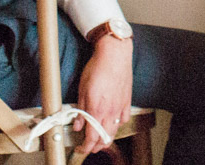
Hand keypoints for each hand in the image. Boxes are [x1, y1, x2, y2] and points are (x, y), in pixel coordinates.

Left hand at [74, 33, 132, 153]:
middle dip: (96, 146)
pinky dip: (118, 124)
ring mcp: (120, 107)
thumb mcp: (82, 89)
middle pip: (105, 138)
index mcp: (97, 110)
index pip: (91, 137)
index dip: (85, 147)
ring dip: (107, 138)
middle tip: (89, 146)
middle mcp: (110, 112)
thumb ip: (80, 110)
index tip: (80, 149)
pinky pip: (124, 119)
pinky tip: (113, 121)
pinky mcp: (127, 100)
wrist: (114, 54)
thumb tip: (77, 125)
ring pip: (115, 131)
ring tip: (100, 138)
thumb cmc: (97, 68)